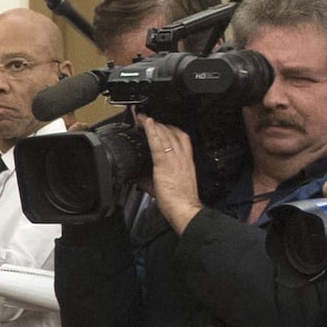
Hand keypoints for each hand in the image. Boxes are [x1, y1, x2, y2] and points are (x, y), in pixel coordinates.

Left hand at [139, 115, 200, 232]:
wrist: (185, 209)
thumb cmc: (180, 201)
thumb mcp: (166, 187)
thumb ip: (151, 181)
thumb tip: (140, 180)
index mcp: (186, 161)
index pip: (181, 138)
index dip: (170, 128)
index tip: (161, 123)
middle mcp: (182, 157)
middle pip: (173, 133)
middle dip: (160, 123)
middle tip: (148, 117)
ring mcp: (175, 159)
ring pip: (165, 135)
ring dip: (154, 124)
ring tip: (143, 117)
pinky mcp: (165, 163)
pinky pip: (158, 143)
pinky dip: (152, 131)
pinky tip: (146, 123)